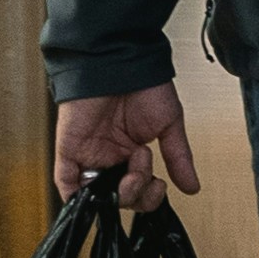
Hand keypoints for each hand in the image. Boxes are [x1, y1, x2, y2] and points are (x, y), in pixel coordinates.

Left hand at [52, 86, 198, 207]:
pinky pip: (66, 183)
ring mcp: (89, 154)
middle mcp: (109, 155)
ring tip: (134, 170)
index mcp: (130, 150)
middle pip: (119, 197)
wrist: (123, 61)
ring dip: (120, 194)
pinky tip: (98, 197)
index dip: (148, 196)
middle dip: (138, 194)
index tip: (160, 185)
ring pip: (97, 196)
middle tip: (147, 173)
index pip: (138, 189)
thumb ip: (178, 158)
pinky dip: (79, 196)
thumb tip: (192, 186)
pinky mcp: (69, 149)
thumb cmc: (144, 83)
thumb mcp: (169, 124)